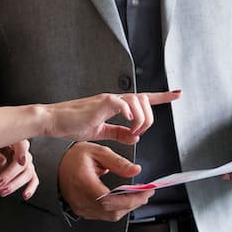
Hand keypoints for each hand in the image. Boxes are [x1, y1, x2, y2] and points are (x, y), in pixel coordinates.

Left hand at [0, 143, 38, 200]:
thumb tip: (1, 161)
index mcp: (11, 138)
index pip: (22, 143)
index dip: (22, 153)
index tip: (20, 162)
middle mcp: (21, 149)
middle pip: (24, 162)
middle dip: (11, 175)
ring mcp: (24, 160)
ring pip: (27, 172)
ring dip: (15, 184)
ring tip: (2, 191)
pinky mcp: (24, 170)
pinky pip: (32, 179)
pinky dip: (30, 187)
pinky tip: (25, 194)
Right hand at [46, 90, 180, 144]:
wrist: (53, 121)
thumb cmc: (72, 125)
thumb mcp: (100, 132)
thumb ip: (118, 133)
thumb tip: (135, 137)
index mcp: (115, 105)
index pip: (143, 98)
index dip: (162, 97)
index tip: (178, 94)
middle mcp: (115, 99)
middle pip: (145, 99)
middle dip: (149, 118)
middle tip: (138, 134)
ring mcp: (108, 100)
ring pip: (137, 101)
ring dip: (140, 120)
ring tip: (132, 132)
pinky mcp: (101, 103)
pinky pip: (122, 104)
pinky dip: (129, 114)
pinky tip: (128, 124)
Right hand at [58, 142, 155, 221]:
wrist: (56, 165)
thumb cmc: (73, 157)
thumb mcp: (97, 152)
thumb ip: (118, 162)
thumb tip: (135, 170)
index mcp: (84, 183)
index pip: (111, 200)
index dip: (131, 200)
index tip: (146, 192)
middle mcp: (81, 199)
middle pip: (112, 212)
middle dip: (133, 204)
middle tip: (145, 193)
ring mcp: (81, 207)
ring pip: (109, 216)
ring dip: (126, 207)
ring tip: (137, 196)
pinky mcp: (82, 210)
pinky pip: (103, 215)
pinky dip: (116, 209)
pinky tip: (123, 199)